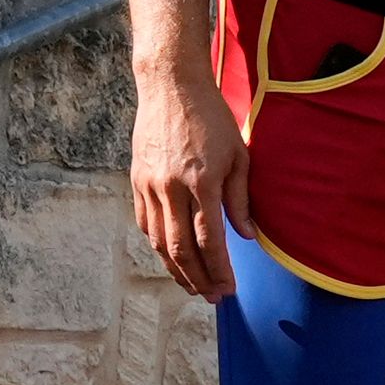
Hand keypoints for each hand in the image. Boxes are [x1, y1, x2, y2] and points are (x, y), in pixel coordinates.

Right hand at [132, 72, 253, 301]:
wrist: (171, 86)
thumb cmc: (211, 117)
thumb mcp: (238, 155)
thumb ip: (241, 199)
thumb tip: (246, 236)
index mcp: (202, 181)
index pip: (210, 240)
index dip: (219, 270)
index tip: (229, 289)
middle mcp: (172, 187)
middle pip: (182, 249)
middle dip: (198, 279)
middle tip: (212, 297)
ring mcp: (150, 186)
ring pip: (160, 242)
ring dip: (177, 271)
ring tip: (193, 287)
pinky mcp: (137, 181)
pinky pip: (146, 224)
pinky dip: (158, 247)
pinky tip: (172, 260)